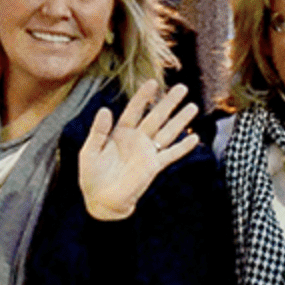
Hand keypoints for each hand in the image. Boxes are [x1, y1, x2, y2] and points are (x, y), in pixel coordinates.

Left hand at [79, 81, 198, 220]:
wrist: (102, 202)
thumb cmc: (92, 177)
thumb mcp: (89, 152)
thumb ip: (97, 132)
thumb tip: (104, 109)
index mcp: (120, 133)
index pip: (134, 110)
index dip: (143, 97)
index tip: (152, 82)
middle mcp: (137, 139)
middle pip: (156, 117)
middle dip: (168, 103)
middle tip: (182, 88)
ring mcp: (147, 152)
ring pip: (167, 132)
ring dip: (179, 120)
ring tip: (193, 107)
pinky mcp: (154, 167)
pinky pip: (170, 155)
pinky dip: (183, 148)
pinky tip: (195, 139)